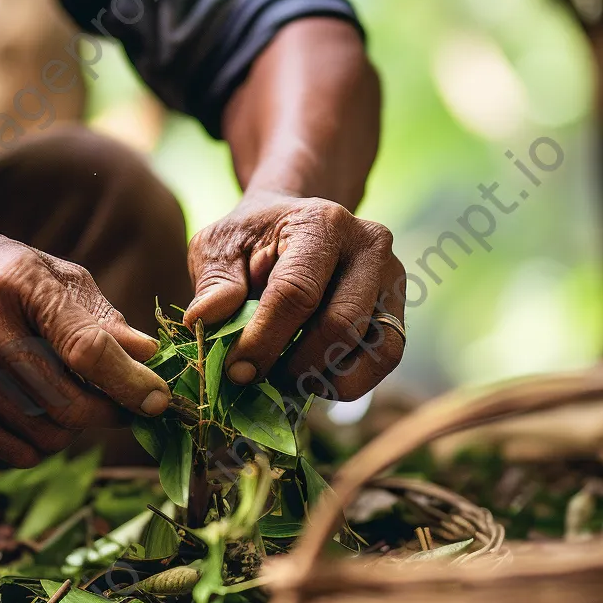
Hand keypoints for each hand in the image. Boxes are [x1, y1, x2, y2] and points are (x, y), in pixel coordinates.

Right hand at [0, 225, 170, 465]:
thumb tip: (148, 355)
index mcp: (18, 284)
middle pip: (71, 405)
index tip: (160, 401)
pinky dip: (41, 442)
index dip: (132, 382)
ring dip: (76, 428)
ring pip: (49, 436)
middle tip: (124, 404)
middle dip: (111, 414)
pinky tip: (36, 411)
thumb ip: (98, 315)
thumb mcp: (45, 270)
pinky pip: (17, 452)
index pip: (87, 348)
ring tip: (70, 397)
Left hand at [183, 191, 405, 400]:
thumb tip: (205, 320)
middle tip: (257, 380)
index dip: (264, 340)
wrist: (292, 224)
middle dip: (294, 365)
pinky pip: (384, 358)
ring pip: (375, 349)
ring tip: (285, 379)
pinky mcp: (397, 307)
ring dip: (326, 378)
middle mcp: (369, 245)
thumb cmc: (250, 238)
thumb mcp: (219, 246)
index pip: (296, 293)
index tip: (236, 371)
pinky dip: (348, 380)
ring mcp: (391, 277)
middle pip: (341, 325)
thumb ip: (213, 282)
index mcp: (322, 223)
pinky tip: (311, 377)